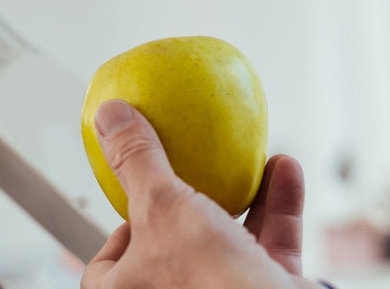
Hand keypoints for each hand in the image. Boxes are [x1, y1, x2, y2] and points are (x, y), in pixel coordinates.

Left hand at [81, 100, 316, 288]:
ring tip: (248, 160)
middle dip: (186, 208)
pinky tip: (283, 169)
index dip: (118, 231)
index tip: (136, 198)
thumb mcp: (159, 205)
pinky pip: (269, 246)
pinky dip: (278, 208)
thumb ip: (136, 159)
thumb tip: (110, 116)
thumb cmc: (204, 276)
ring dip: (242, 197)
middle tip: (191, 176)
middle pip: (171, 250)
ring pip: (227, 244)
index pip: (106, 268)